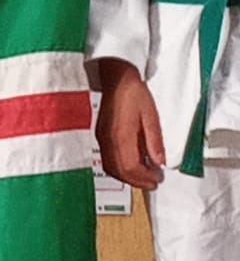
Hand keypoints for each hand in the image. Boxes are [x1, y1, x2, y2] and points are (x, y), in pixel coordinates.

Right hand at [96, 59, 164, 187]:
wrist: (115, 78)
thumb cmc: (133, 92)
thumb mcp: (150, 115)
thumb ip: (154, 140)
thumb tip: (159, 161)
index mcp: (121, 135)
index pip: (131, 167)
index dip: (145, 177)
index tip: (158, 178)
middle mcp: (108, 140)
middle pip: (119, 171)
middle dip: (137, 181)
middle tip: (153, 182)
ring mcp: (102, 139)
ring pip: (111, 168)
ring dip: (127, 177)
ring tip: (143, 177)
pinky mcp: (100, 136)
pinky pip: (107, 160)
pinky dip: (119, 169)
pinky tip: (131, 166)